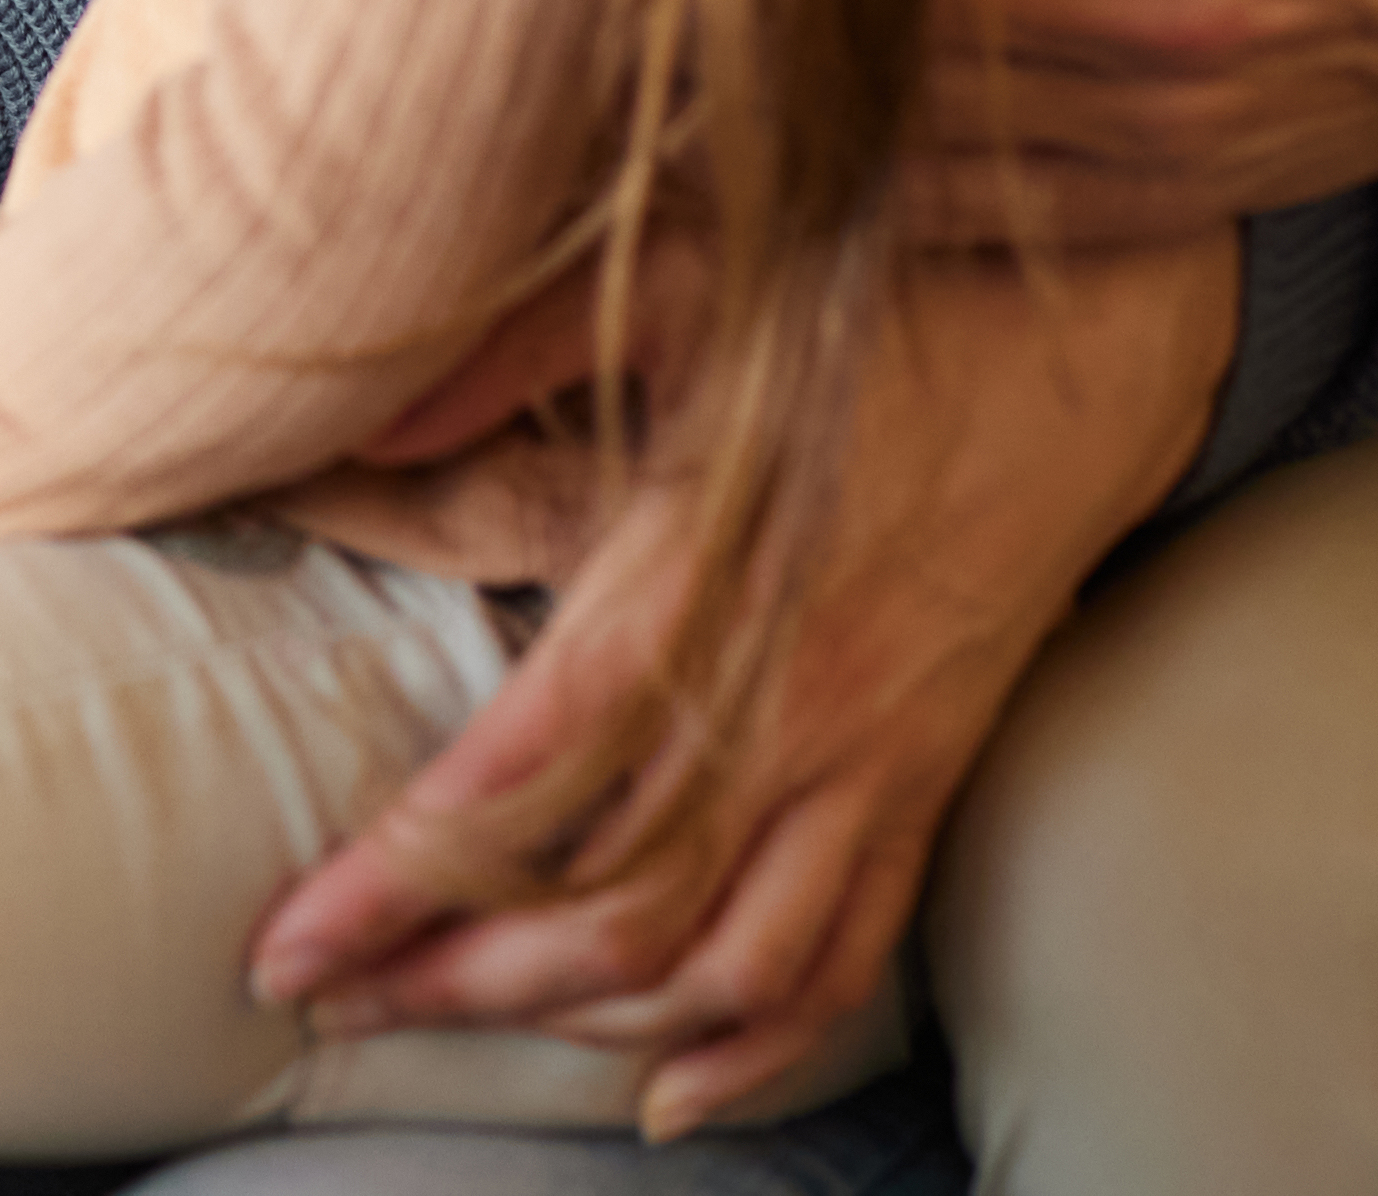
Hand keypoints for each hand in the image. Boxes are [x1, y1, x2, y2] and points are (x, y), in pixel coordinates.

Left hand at [248, 238, 1223, 1135]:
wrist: (1090, 345)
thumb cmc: (869, 308)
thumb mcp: (683, 283)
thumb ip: (508, 344)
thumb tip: (361, 408)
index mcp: (707, 582)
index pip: (522, 777)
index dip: (394, 881)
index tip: (287, 945)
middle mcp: (791, 703)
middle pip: (608, 909)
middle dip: (454, 981)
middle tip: (330, 1004)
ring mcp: (870, 762)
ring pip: (720, 963)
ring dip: (581, 1027)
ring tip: (452, 1026)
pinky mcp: (926, 788)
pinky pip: (846, 957)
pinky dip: (758, 1048)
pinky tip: (673, 1094)